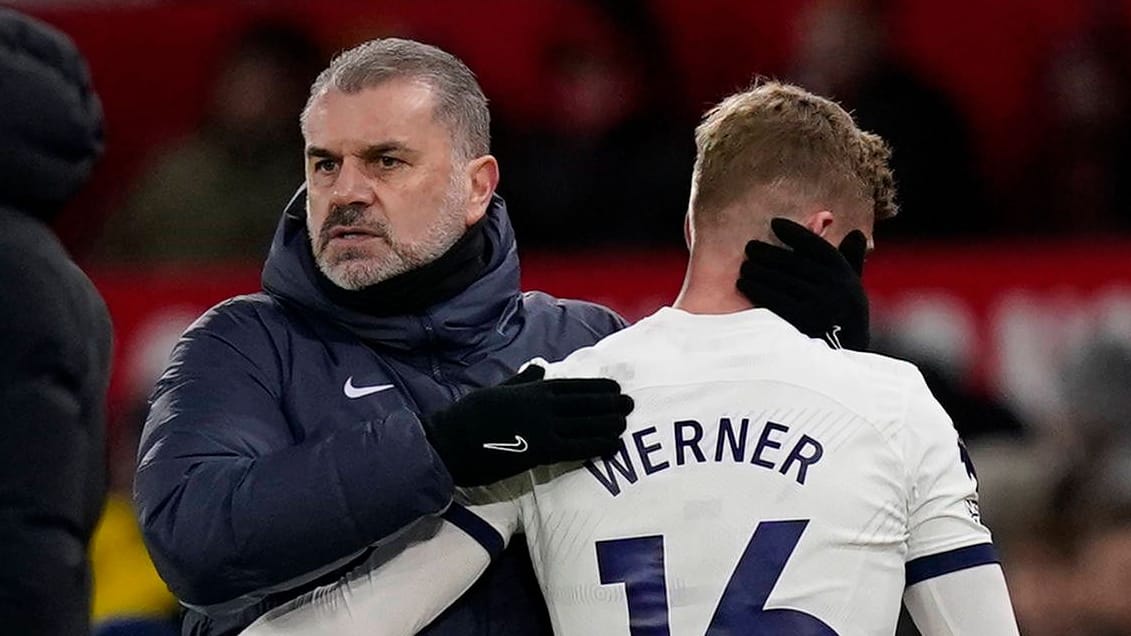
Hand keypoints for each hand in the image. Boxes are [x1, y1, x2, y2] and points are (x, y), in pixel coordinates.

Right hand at [423, 366, 632, 485]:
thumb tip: (538, 368)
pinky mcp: (540, 450)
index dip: (597, 388)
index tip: (615, 389)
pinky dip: (597, 445)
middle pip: (584, 403)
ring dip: (608, 423)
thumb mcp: (496, 389)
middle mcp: (542, 405)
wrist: (452, 439)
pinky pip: (576, 447)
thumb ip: (521, 382)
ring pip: (585, 423)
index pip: (573, 386)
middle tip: (630, 404)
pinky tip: (612, 445)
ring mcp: (543, 427)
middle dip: (609, 404)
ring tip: (626, 423)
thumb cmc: (469, 415)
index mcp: (531, 389)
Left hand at [736, 218, 869, 349]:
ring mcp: (818, 305)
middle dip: (769, 252)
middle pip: (794, 262)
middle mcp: (835, 288)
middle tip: (750, 247)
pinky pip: (773, 299)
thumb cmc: (844, 318)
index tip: (775, 223)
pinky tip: (744, 284)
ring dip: (758, 270)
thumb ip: (851, 261)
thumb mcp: (853, 289)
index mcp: (846, 275)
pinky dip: (756, 289)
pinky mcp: (801, 322)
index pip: (817, 246)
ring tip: (744, 266)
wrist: (843, 358)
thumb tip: (856, 233)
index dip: (796, 232)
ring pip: (781, 279)